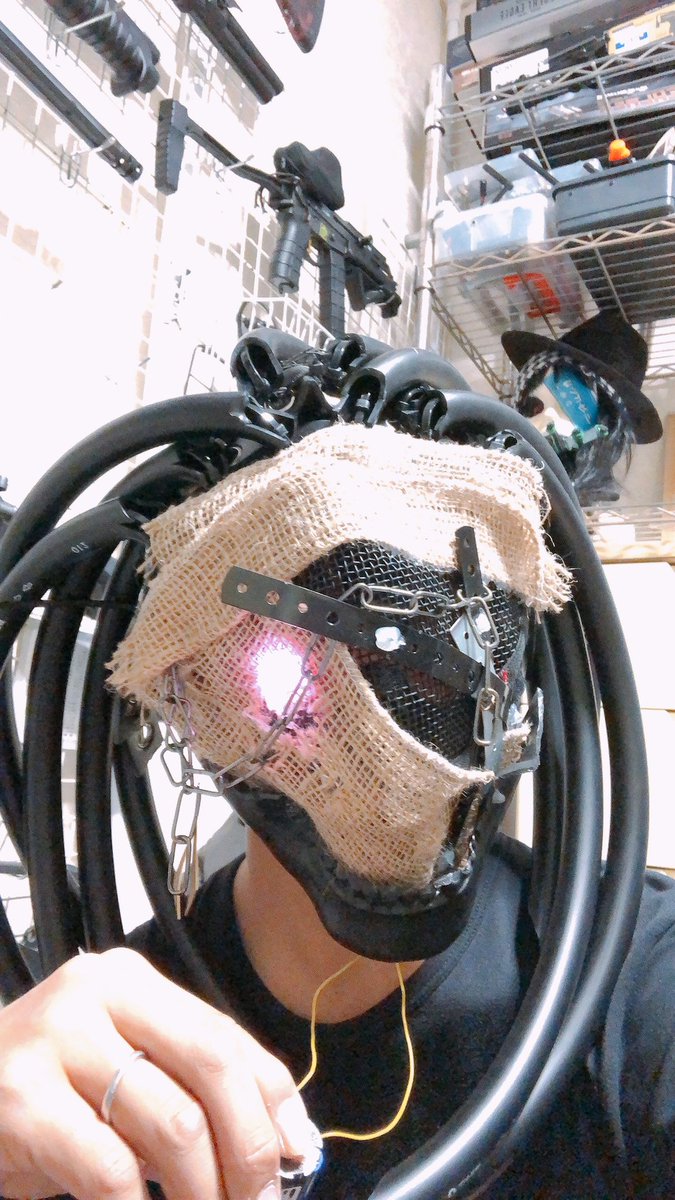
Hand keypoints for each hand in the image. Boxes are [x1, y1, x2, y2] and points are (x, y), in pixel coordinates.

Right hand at [0, 948, 313, 1199]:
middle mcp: (96, 994)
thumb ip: (192, 1086)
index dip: (271, 1100)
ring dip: (204, 1190)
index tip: (296, 1155)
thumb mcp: (122, 1070)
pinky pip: (111, 1170)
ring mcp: (56, 1041)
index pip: (223, 1035)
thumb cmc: (47, 1089)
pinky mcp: (23, 1099)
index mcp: (131, 981)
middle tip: (259, 1199)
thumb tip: (289, 1138)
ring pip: (172, 1123)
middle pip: (209, 1066)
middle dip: (249, 1144)